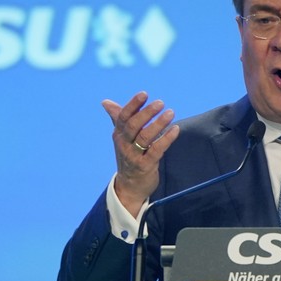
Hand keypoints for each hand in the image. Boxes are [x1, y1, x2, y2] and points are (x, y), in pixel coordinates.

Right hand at [102, 91, 179, 215]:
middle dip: (146, 113)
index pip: (123, 117)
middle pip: (133, 126)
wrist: (130, 186)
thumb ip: (118, 119)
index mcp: (119, 135)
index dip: (133, 105)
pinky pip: (156, 150)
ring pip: (145, 137)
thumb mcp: (122, 138)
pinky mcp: (145, 166)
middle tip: (160, 103)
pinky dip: (166, 139)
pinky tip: (175, 129)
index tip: (144, 94)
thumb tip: (105, 102)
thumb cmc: (129, 157)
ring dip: (158, 124)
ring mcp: (134, 156)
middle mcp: (124, 145)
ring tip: (170, 113)